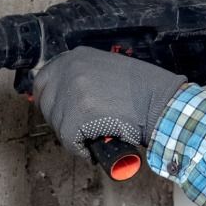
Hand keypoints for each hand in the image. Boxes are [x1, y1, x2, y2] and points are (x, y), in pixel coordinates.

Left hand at [33, 47, 186, 157]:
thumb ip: (84, 76)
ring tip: (96, 134)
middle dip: (60, 120)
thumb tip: (65, 95)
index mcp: (76, 57)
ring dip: (73, 135)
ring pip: (58, 124)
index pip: (43, 80)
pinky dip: (81, 149)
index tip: (58, 114)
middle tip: (80, 130)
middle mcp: (70, 69)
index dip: (49, 101)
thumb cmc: (144, 91)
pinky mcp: (77, 115)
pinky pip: (69, 141)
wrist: (162, 104)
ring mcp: (72, 91)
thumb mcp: (108, 69)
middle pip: (46, 103)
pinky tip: (96, 145)